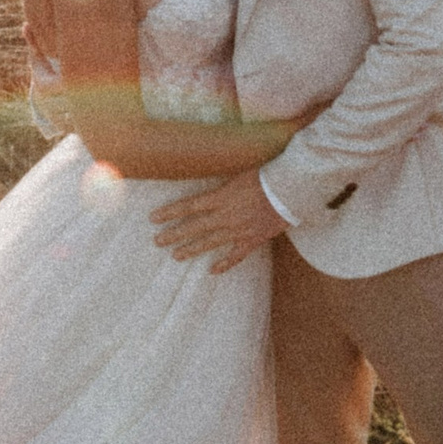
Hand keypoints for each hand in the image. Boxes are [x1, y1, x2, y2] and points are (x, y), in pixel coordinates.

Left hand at [152, 174, 284, 270]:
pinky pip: (235, 255)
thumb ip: (222, 183)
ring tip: (176, 256)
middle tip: (157, 241)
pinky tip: (212, 270)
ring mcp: (238, 230)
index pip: (188, 206)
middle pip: (194, 227)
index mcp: (220, 197)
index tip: (153, 218)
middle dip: (174, 234)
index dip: (169, 212)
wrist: (289, 190)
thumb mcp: (239, 173)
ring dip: (191, 249)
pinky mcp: (252, 240)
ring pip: (209, 242)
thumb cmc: (266, 176)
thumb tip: (207, 182)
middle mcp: (225, 216)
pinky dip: (224, 264)